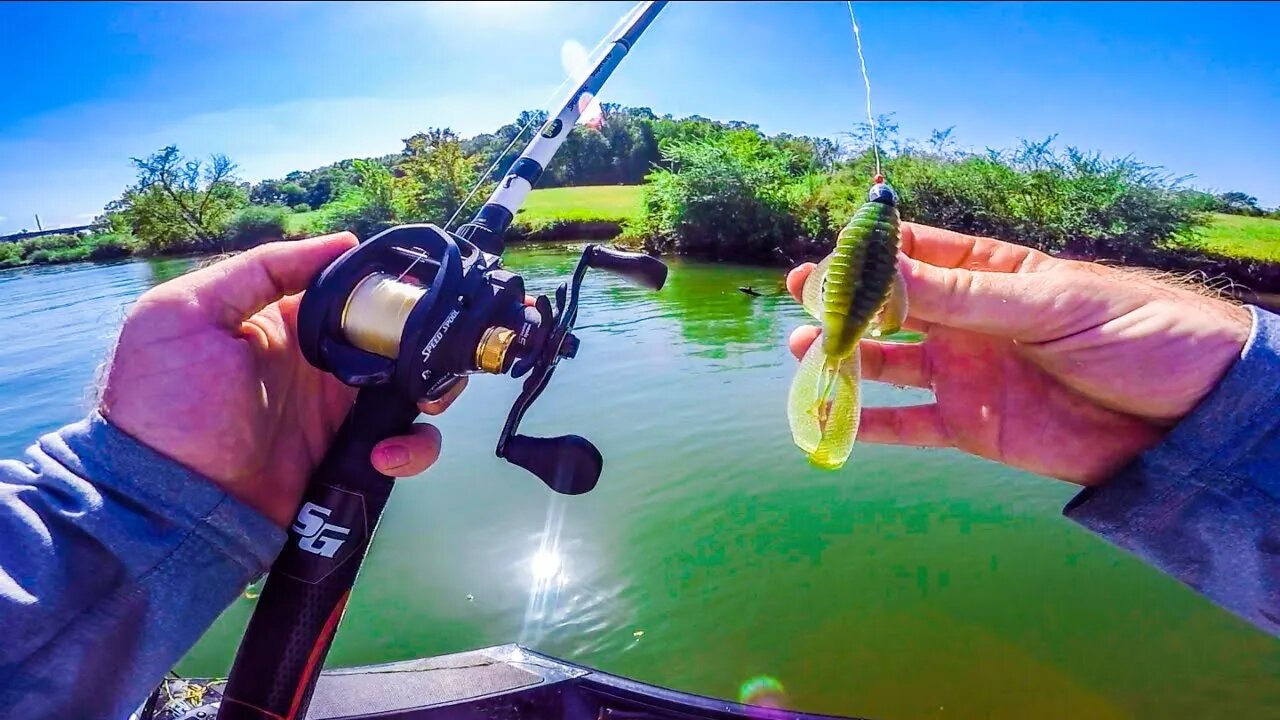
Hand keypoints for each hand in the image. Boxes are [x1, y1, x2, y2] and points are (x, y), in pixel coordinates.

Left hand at [99, 234, 460, 526]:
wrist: (166, 506)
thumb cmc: (167, 403)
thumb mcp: (183, 315)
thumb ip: (259, 270)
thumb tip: (345, 243)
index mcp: (286, 319)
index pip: (355, 287)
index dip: (393, 285)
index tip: (422, 290)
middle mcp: (320, 360)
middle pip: (397, 336)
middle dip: (428, 341)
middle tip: (435, 353)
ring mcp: (339, 411)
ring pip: (413, 388)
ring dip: (432, 393)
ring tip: (422, 406)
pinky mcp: (351, 456)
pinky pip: (403, 444)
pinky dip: (412, 448)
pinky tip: (385, 456)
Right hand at [786, 222, 1250, 484]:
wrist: (1189, 417)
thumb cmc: (1134, 333)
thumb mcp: (1050, 305)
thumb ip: (964, 297)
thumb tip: (884, 275)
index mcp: (991, 273)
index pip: (917, 253)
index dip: (870, 252)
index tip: (830, 254)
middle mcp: (968, 321)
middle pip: (890, 308)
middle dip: (843, 303)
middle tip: (801, 301)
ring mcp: (964, 373)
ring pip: (886, 364)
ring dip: (844, 358)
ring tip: (803, 354)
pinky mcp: (970, 427)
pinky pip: (907, 425)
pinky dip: (867, 425)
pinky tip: (828, 420)